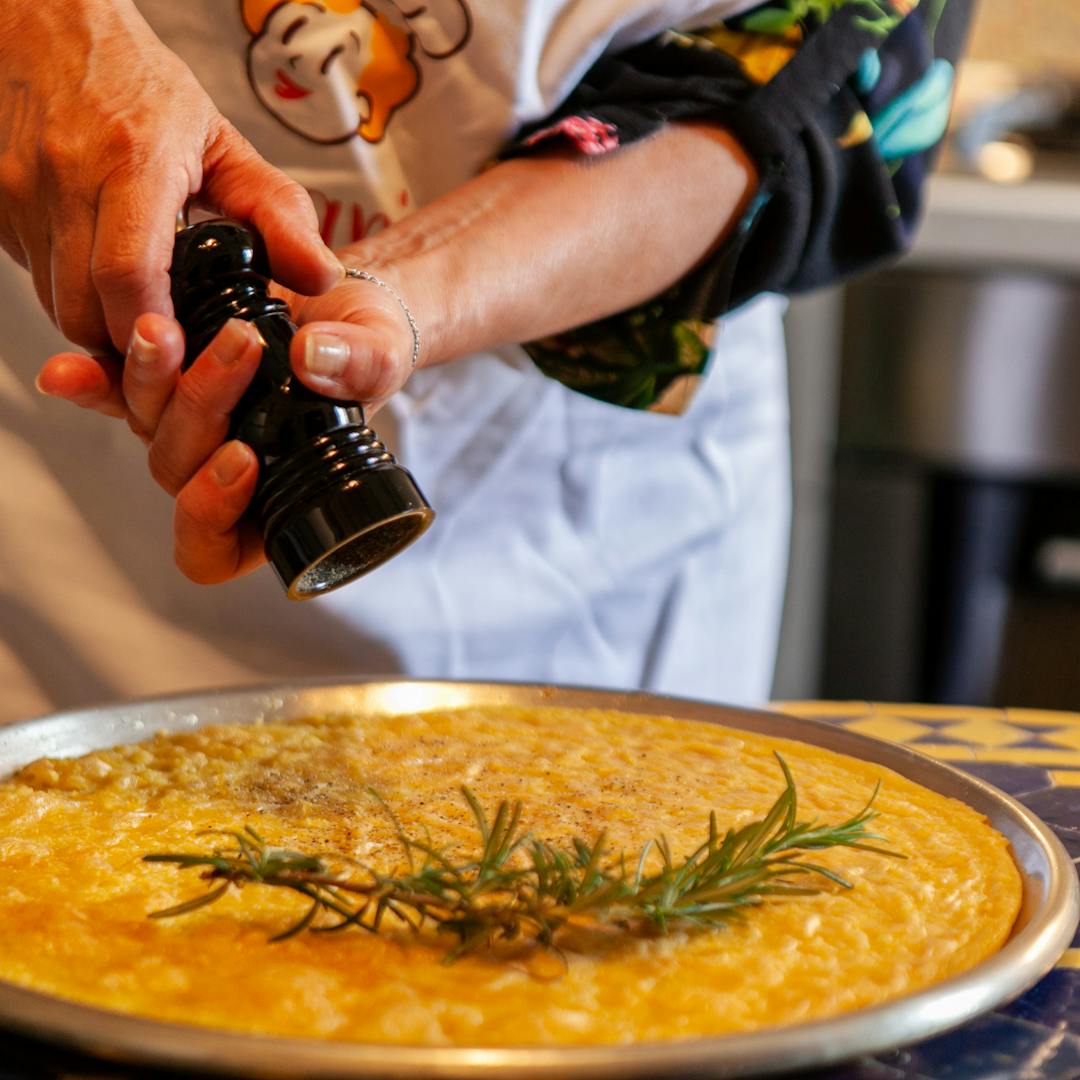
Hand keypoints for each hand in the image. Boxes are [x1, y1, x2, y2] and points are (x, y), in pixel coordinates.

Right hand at [0, 0, 339, 354]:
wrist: (43, 21)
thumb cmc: (138, 84)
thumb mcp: (224, 142)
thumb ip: (278, 212)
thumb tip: (322, 278)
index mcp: (133, 162)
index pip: (129, 274)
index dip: (154, 330)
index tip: (184, 352)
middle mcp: (65, 177)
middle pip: (85, 310)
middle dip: (129, 347)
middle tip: (172, 351)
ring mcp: (18, 192)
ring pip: (55, 304)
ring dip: (100, 326)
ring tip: (142, 316)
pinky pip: (34, 278)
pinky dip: (71, 295)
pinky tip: (104, 281)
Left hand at [37, 273, 419, 583]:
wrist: (342, 303)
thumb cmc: (368, 350)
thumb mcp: (386, 356)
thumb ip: (363, 364)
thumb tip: (313, 355)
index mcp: (273, 505)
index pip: (215, 550)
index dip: (214, 515)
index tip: (245, 458)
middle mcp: (219, 476)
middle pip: (177, 473)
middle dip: (201, 411)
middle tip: (244, 345)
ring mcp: (184, 430)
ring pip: (147, 428)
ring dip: (154, 381)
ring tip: (174, 329)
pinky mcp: (162, 379)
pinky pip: (113, 390)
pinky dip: (92, 381)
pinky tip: (71, 369)